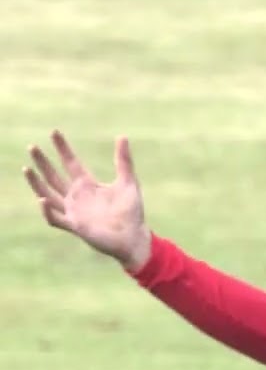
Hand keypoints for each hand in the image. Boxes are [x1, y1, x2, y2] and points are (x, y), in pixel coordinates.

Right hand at [23, 130, 151, 270]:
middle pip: (54, 176)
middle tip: (32, 147)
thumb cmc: (131, 212)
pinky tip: (41, 200)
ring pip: (47, 195)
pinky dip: (47, 211)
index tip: (54, 132)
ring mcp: (73, 211)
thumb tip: (122, 136)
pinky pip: (55, 218)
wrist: (134, 237)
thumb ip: (124, 161)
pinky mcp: (75, 226)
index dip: (63, 148)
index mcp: (87, 185)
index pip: (71, 163)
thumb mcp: (128, 182)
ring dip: (36, 183)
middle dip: (43, 162)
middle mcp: (76, 197)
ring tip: (26, 169)